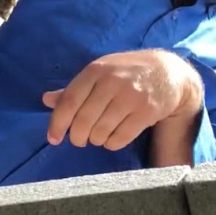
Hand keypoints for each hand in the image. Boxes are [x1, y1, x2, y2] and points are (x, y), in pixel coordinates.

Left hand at [42, 50, 203, 150]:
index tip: (53, 138)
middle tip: (80, 139)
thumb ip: (73, 88)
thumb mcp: (100, 72)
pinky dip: (112, 143)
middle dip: (77, 137)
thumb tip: (46, 100)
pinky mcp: (147, 112)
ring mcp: (131, 97)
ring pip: (101, 132)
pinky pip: (120, 139)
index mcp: (96, 70)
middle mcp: (112, 82)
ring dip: (96, 140)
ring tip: (99, 134)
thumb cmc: (127, 72)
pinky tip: (113, 137)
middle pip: (83, 121)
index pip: (69, 101)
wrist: (169, 72)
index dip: (58, 123)